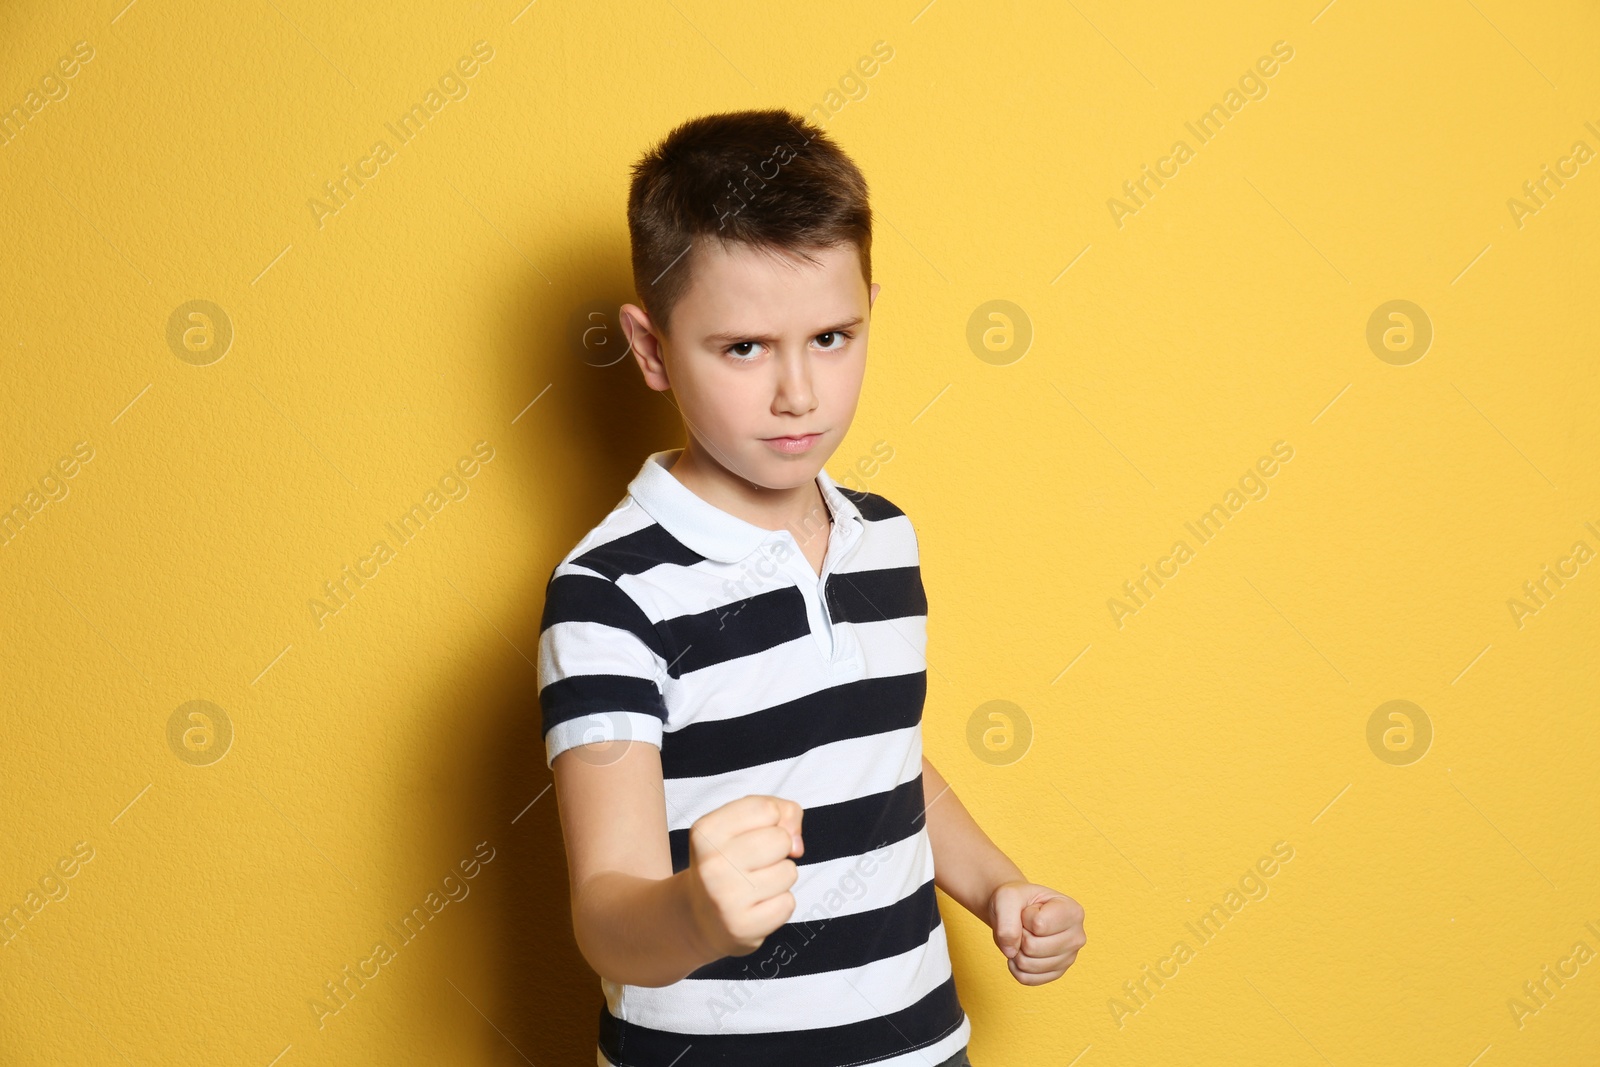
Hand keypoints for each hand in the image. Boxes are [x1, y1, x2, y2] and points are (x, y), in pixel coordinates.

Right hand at [683, 795, 804, 958]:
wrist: (700, 916)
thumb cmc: (729, 860)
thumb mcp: (740, 824)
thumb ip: (780, 811)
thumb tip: (797, 845)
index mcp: (707, 832)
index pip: (766, 809)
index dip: (774, 820)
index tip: (757, 834)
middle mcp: (712, 864)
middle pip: (781, 839)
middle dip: (779, 849)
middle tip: (756, 863)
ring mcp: (726, 898)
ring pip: (789, 872)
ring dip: (781, 877)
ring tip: (755, 885)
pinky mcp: (743, 927)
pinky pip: (788, 903)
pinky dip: (779, 904)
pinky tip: (757, 905)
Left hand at [987, 881, 1084, 984]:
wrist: (1015, 911)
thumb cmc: (1017, 900)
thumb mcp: (1007, 896)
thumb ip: (1006, 920)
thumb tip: (1011, 952)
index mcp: (1073, 912)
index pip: (1039, 925)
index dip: (1025, 917)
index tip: (1030, 910)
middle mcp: (1077, 937)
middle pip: (1032, 947)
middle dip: (1019, 935)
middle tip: (1025, 925)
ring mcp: (1069, 958)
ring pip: (1028, 965)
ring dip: (1016, 950)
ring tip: (1023, 936)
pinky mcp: (1056, 974)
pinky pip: (1026, 979)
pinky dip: (1015, 966)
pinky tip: (1021, 951)